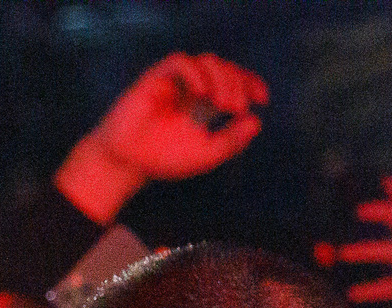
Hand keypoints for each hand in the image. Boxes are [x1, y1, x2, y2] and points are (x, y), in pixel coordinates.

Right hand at [56, 52, 266, 222]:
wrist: (128, 162)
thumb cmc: (164, 158)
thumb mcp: (206, 154)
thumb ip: (232, 141)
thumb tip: (257, 121)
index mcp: (207, 102)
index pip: (234, 81)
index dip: (251, 83)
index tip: (263, 99)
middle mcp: (193, 87)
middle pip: (224, 68)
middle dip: (237, 84)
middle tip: (237, 109)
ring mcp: (175, 81)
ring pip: (207, 61)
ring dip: (221, 79)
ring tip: (223, 105)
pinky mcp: (156, 78)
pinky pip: (180, 62)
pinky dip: (195, 73)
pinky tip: (202, 93)